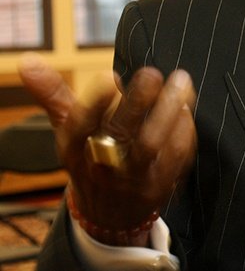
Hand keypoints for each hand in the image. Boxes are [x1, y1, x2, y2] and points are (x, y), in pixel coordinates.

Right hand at [18, 53, 196, 245]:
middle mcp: (102, 163)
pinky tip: (187, 108)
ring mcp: (132, 177)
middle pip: (120, 133)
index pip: (78, 128)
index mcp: (75, 148)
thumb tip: (29, 60)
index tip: (107, 77)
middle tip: (152, 73)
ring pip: (151, 144)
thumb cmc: (89, 156)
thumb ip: (54, 94)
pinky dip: (183, 131)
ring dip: (169, 111)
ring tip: (181, 82)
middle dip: (137, 102)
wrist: (110, 212)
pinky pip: (175, 157)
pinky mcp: (159, 185)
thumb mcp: (68, 129)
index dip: (92, 105)